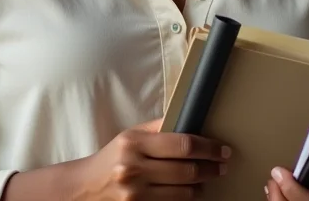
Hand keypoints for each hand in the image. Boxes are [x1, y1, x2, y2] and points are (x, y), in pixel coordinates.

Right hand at [75, 118, 230, 199]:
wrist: (85, 189)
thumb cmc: (112, 158)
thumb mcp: (130, 135)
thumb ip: (157, 127)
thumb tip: (187, 117)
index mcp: (134, 143)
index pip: (182, 145)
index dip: (208, 148)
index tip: (222, 149)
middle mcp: (134, 169)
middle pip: (186, 171)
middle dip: (211, 169)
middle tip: (223, 166)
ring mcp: (136, 194)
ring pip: (183, 193)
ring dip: (201, 187)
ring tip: (207, 179)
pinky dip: (186, 200)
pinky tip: (191, 193)